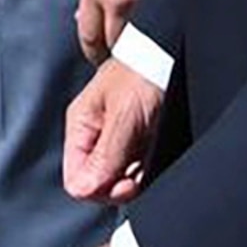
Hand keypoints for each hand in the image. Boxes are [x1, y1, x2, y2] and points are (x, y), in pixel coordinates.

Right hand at [62, 57, 164, 205]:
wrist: (171, 56)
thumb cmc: (144, 73)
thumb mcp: (124, 116)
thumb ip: (105, 155)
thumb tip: (84, 190)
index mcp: (81, 125)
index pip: (75, 177)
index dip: (96, 189)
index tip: (120, 184)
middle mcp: (95, 135)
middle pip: (95, 182)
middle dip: (115, 186)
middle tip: (134, 177)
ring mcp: (116, 139)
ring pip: (116, 179)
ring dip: (132, 178)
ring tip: (146, 159)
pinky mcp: (136, 141)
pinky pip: (135, 170)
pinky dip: (144, 170)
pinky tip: (151, 156)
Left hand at [75, 0, 169, 62]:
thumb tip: (83, 17)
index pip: (89, 36)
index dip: (93, 52)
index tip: (97, 57)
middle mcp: (116, 0)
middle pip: (114, 44)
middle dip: (115, 52)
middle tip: (119, 58)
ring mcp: (144, 1)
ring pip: (139, 41)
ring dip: (139, 46)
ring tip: (142, 49)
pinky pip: (159, 25)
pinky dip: (158, 31)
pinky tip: (159, 32)